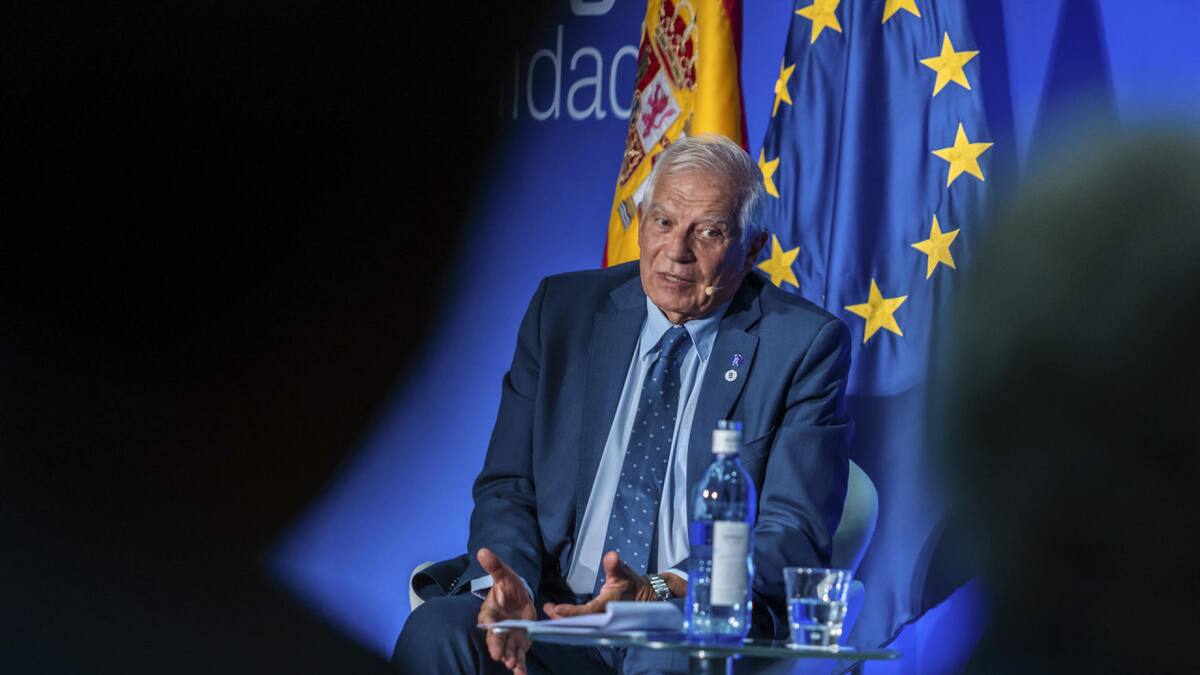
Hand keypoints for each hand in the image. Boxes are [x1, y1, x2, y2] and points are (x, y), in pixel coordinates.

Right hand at [475, 548, 535, 673]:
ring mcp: (508, 638)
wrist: (520, 597)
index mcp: (491, 612)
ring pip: (507, 650)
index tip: (494, 638)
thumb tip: (482, 551)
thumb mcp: (504, 574)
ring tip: (513, 667)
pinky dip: (520, 667)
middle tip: (501, 658)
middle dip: (498, 648)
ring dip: (510, 659)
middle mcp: (497, 628)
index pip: (488, 621)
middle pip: (496, 639)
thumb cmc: (508, 586)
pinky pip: (519, 656)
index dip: (491, 630)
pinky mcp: (518, 645)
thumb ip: (494, 566)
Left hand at [543, 551, 674, 618]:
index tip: (556, 609)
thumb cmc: (631, 584)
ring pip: (580, 625)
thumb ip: (615, 566)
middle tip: (547, 609)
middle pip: (580, 623)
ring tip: (549, 610)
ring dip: (563, 620)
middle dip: (562, 619)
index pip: (587, 612)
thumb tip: (611, 556)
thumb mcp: (623, 572)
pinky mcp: (599, 622)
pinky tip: (559, 615)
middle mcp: (604, 618)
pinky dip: (570, 620)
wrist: (644, 598)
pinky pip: (583, 624)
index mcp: (608, 606)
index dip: (572, 612)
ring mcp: (601, 622)